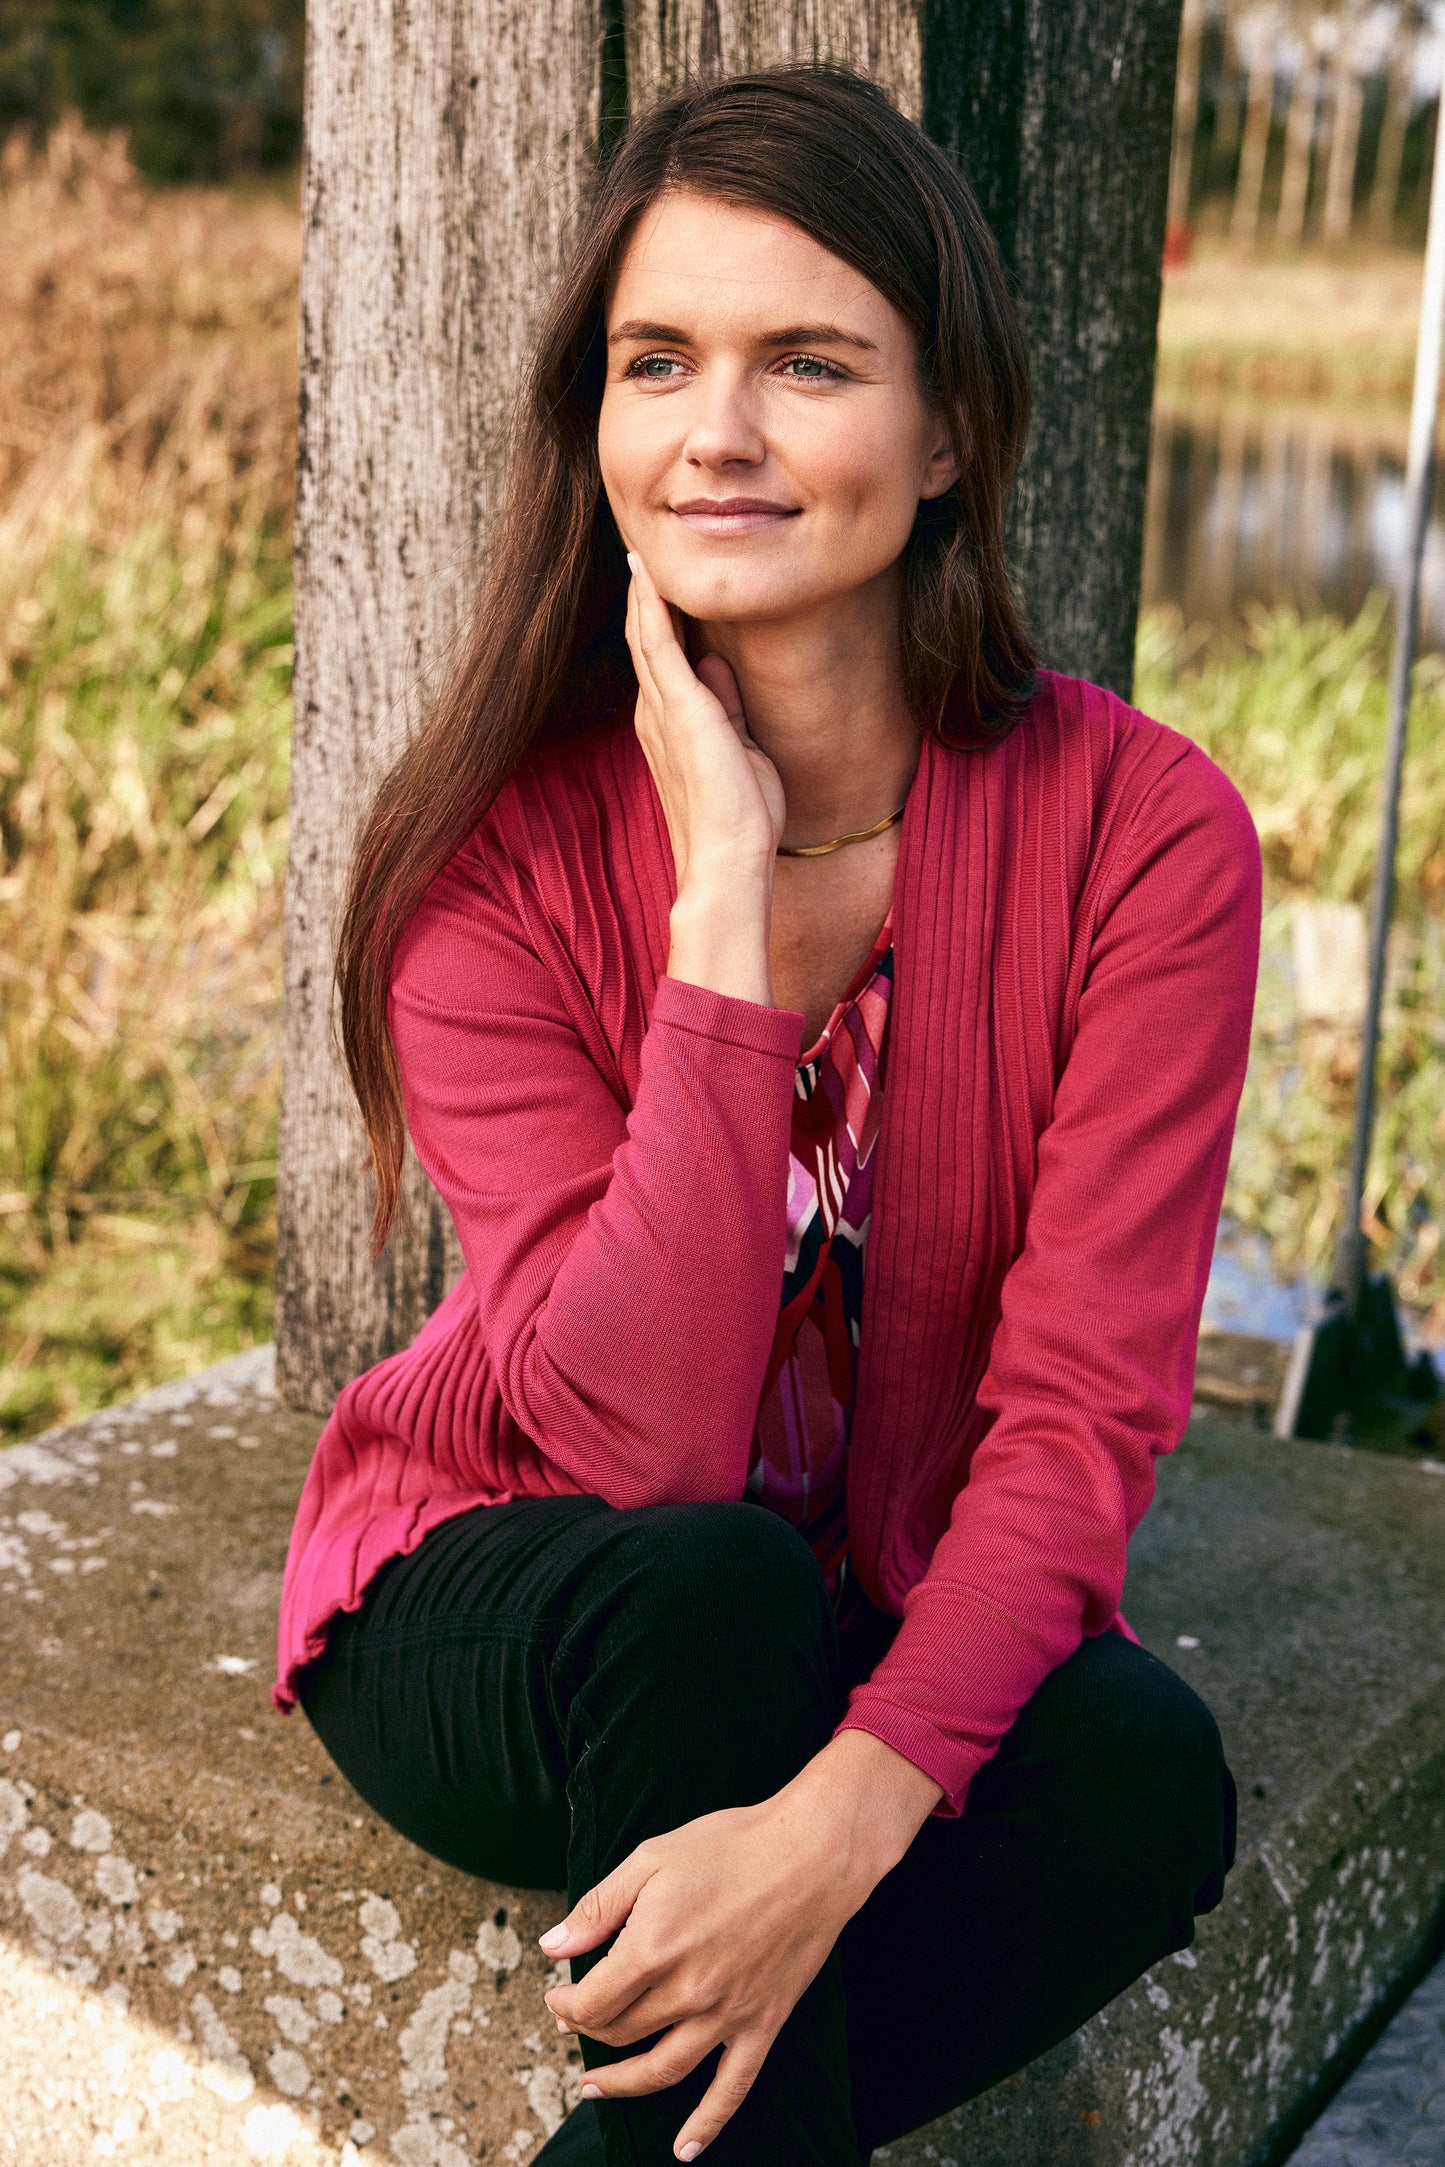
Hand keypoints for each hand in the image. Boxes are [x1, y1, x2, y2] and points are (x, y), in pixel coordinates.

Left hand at [537, 1732, 940, 2157]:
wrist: (812, 1853)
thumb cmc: (731, 1845)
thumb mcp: (652, 1858)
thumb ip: (599, 1907)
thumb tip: (553, 1946)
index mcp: (653, 1950)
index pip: (591, 2004)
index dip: (565, 2006)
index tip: (558, 1996)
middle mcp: (687, 1992)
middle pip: (622, 2033)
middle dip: (590, 2030)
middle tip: (577, 2019)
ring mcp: (726, 2014)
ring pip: (662, 2070)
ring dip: (622, 2085)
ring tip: (594, 2087)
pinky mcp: (762, 2023)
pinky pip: (731, 2087)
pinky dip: (706, 2123)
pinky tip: (684, 2148)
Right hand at [624, 550, 785, 895]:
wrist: (728, 860)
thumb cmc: (740, 820)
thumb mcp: (740, 750)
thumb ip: (726, 708)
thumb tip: (718, 666)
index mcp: (670, 726)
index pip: (662, 661)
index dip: (659, 620)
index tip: (661, 583)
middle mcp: (656, 715)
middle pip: (644, 642)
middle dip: (643, 598)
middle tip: (641, 554)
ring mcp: (663, 711)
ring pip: (644, 636)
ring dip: (642, 593)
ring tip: (640, 553)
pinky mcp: (679, 709)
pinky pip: (656, 644)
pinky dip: (650, 606)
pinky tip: (646, 575)